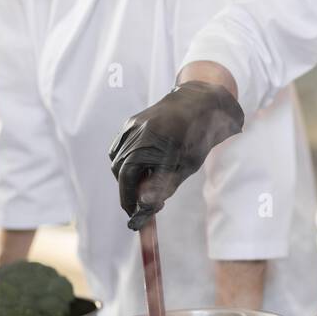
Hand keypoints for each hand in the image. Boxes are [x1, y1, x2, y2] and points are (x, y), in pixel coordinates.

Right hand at [108, 81, 243, 229]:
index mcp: (154, 147)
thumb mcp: (187, 166)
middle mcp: (139, 135)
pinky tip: (141, 166)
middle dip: (128, 190)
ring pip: (117, 160)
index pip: (129, 181)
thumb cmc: (198, 136)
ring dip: (125, 176)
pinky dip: (124, 161)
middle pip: (120, 171)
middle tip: (140, 203)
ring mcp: (132, 127)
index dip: (129, 200)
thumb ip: (163, 186)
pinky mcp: (130, 122)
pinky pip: (119, 147)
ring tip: (145, 182)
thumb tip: (144, 206)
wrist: (199, 102)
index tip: (133, 214)